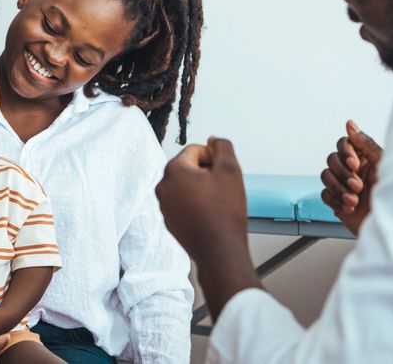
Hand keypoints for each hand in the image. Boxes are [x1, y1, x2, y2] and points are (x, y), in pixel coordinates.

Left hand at [156, 138, 260, 319]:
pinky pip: (184, 204)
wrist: (220, 252)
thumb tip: (212, 140)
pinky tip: (210, 216)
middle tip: (223, 189)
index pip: (195, 150)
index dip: (214, 158)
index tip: (224, 174)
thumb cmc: (225, 213)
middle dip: (206, 174)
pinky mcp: (169, 221)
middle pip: (188, 167)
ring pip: (187, 186)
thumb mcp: (230, 169)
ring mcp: (164, 205)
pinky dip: (197, 205)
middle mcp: (162, 187)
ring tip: (217, 204)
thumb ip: (222, 146)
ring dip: (202, 189)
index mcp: (173, 170)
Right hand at [320, 120, 382, 234]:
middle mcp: (354, 170)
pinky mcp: (338, 202)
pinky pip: (325, 195)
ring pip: (326, 176)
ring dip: (339, 188)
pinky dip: (335, 200)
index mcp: (366, 158)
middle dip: (343, 174)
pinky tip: (350, 207)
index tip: (355, 164)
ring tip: (355, 199)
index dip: (346, 152)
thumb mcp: (384, 165)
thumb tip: (350, 124)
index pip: (344, 144)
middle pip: (332, 159)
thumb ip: (366, 144)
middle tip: (358, 186)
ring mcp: (345, 185)